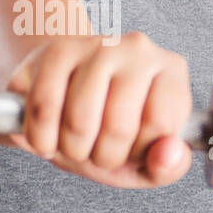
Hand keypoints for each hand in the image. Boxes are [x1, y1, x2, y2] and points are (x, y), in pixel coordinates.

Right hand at [0, 32, 193, 188]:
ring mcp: (95, 45)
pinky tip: (47, 136)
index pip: (161, 123)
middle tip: (97, 150)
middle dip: (102, 157)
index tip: (130, 149)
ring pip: (79, 120)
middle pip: (119, 127)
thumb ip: (167, 167)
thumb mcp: (145, 160)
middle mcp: (138, 49)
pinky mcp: (55, 50)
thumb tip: (169, 155)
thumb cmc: (110, 127)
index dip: (139, 150)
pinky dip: (41, 137)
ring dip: (71, 149)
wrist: (65, 95)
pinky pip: (44, 108)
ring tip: (74, 142)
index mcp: (170, 71)